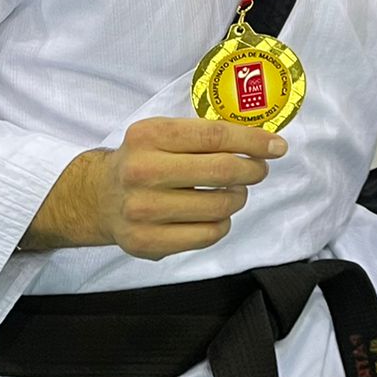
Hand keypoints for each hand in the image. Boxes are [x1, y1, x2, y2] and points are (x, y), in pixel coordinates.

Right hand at [85, 116, 283, 260]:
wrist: (99, 197)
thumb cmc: (144, 160)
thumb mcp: (165, 134)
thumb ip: (207, 136)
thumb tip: (264, 143)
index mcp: (148, 135)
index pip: (215, 136)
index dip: (253, 142)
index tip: (277, 147)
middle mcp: (141, 171)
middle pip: (221, 171)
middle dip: (252, 171)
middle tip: (258, 171)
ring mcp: (141, 210)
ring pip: (219, 207)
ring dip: (238, 198)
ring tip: (233, 193)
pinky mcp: (145, 242)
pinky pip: (207, 235)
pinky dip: (222, 224)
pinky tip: (215, 215)